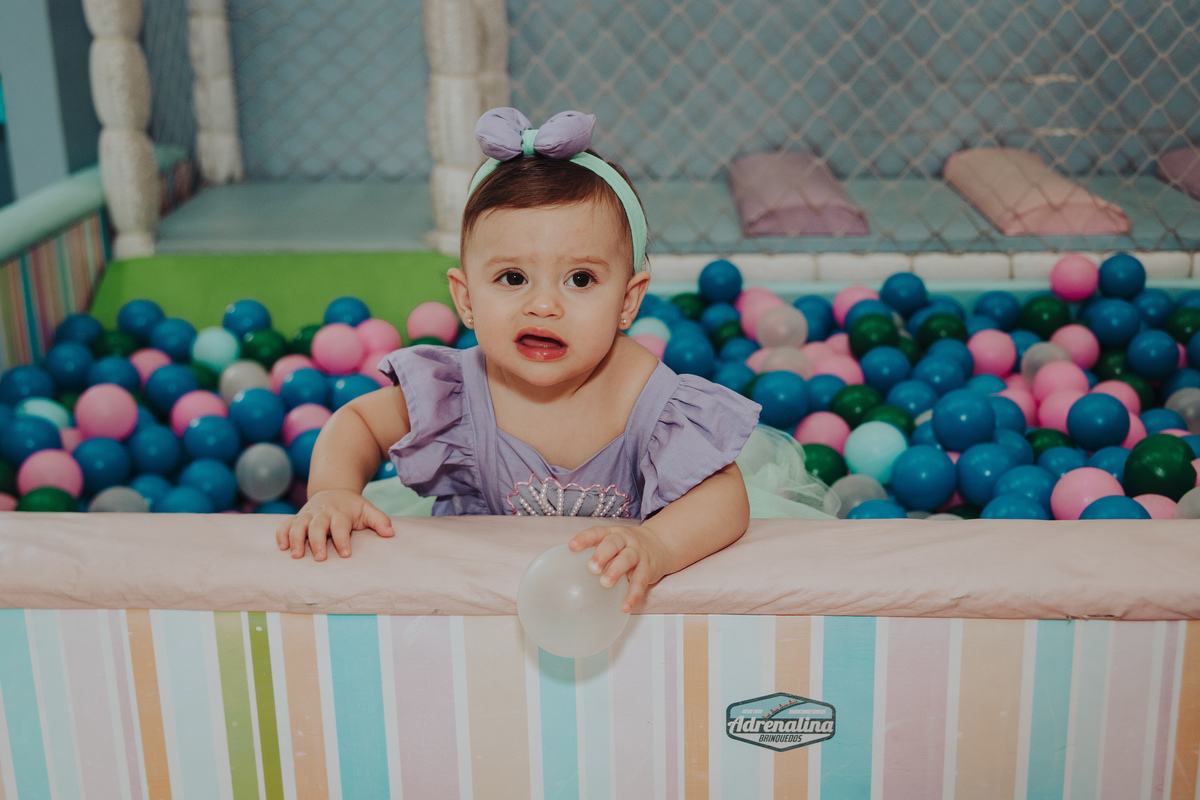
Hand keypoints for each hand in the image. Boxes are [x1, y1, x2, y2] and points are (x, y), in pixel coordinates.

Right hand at [275, 489, 394, 560]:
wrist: (334, 490)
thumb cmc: (352, 507)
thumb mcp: (368, 510)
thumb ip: (379, 520)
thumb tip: (390, 533)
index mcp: (340, 513)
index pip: (340, 525)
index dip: (343, 539)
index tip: (346, 554)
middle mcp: (322, 513)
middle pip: (317, 525)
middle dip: (317, 541)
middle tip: (320, 558)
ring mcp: (308, 515)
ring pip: (298, 524)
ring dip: (296, 539)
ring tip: (296, 555)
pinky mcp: (297, 518)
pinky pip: (285, 524)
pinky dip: (282, 534)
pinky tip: (282, 548)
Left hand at [568, 524, 667, 612]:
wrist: (661, 543)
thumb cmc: (627, 547)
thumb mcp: (613, 543)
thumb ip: (595, 552)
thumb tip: (566, 572)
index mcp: (612, 533)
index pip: (597, 533)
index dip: (584, 539)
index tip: (572, 547)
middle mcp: (625, 540)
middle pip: (613, 543)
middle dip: (602, 554)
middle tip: (591, 568)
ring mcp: (638, 553)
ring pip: (627, 559)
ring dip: (616, 571)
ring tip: (605, 583)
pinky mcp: (648, 568)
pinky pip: (641, 582)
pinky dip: (633, 595)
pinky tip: (624, 606)